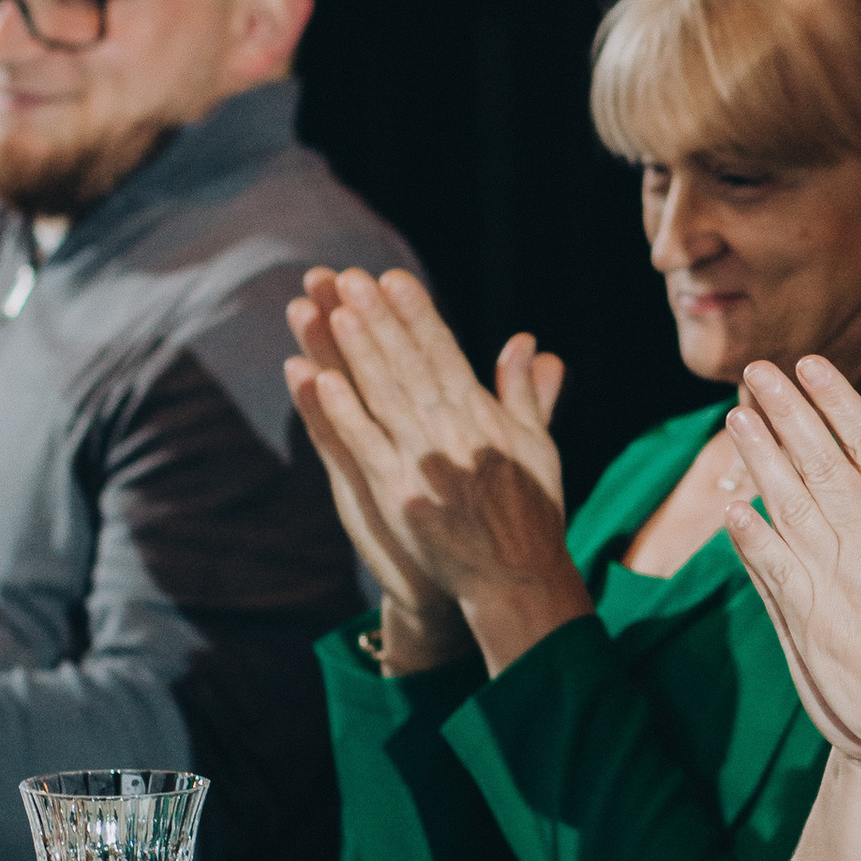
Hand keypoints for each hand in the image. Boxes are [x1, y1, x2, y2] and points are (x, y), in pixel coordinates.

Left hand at [284, 268, 586, 675]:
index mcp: (485, 418)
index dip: (418, 314)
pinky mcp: (397, 495)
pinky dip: (343, 412)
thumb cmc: (533, 515)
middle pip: (409, 365)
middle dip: (380, 319)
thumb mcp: (540, 446)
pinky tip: (321, 380)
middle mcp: (452, 433)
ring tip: (333, 311)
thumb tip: (526, 342)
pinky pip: (365, 446)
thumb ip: (527, 393)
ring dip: (357, 352)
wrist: (516, 582)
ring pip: (384, 396)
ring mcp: (422, 463)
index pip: (446, 353)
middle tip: (351, 277)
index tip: (395, 278)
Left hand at [721, 358, 860, 776]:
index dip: (837, 401)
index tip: (809, 365)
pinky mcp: (810, 619)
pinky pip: (773, 567)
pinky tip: (734, 507)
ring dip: (760, 460)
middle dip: (787, 413)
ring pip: (790, 504)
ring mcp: (836, 579)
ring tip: (736, 419)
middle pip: (821, 462)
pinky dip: (751, 537)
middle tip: (757, 372)